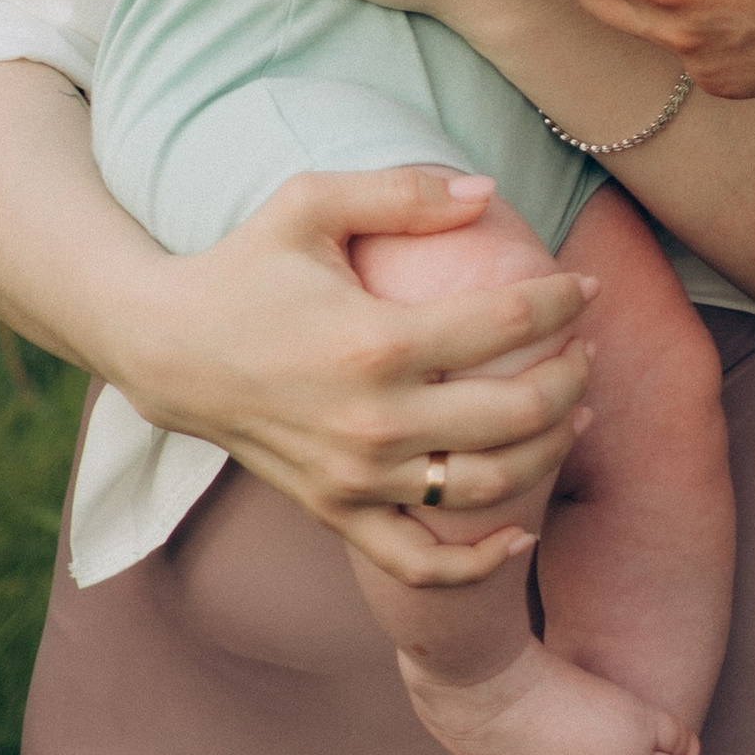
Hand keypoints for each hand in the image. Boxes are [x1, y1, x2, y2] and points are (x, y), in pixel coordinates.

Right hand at [134, 163, 599, 587]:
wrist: (168, 349)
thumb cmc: (245, 266)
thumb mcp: (311, 203)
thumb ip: (403, 191)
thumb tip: (488, 190)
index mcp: (376, 341)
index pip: (507, 323)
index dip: (561, 301)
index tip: (584, 285)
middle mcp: (372, 421)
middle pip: (514, 413)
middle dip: (571, 379)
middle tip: (587, 351)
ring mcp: (354, 478)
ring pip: (484, 487)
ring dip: (548, 452)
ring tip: (576, 415)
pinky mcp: (335, 513)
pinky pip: (417, 563)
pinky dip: (476, 563)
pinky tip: (521, 533)